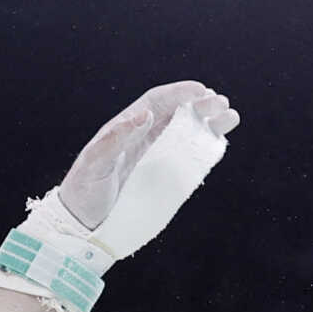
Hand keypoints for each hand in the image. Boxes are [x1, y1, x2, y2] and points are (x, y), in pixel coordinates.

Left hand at [56, 81, 237, 230]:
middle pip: (178, 112)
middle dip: (201, 104)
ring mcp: (156, 155)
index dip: (179, 92)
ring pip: (188, 131)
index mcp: (127, 128)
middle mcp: (144, 137)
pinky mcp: (164, 174)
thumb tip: (143, 114)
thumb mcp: (94, 163)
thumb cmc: (84, 189)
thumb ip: (114, 139)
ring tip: (229, 117)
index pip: (157, 102)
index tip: (201, 90)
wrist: (83, 222)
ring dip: (210, 121)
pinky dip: (206, 145)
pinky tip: (220, 140)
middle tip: (221, 103)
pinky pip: (189, 154)